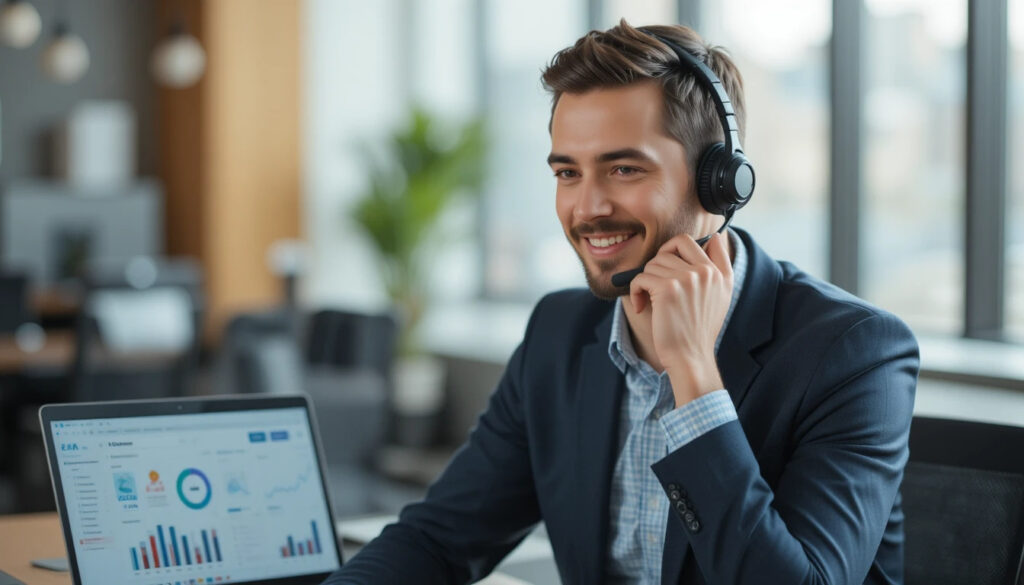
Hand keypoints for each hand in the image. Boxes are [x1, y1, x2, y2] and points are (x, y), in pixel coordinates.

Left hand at [628, 232, 732, 404]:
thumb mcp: (722, 295)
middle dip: (657, 264)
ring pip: (652, 264)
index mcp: (717, 271)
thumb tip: (718, 236)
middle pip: (668, 248)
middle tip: (656, 283)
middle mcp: (704, 272)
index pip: (689, 241)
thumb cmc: (699, 328)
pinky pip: (641, 277)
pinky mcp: (668, 289)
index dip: (671, 251)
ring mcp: (686, 278)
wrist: (690, 356)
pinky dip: (635, 291)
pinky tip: (641, 305)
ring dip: (646, 281)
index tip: (667, 271)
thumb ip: (721, 263)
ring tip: (651, 299)